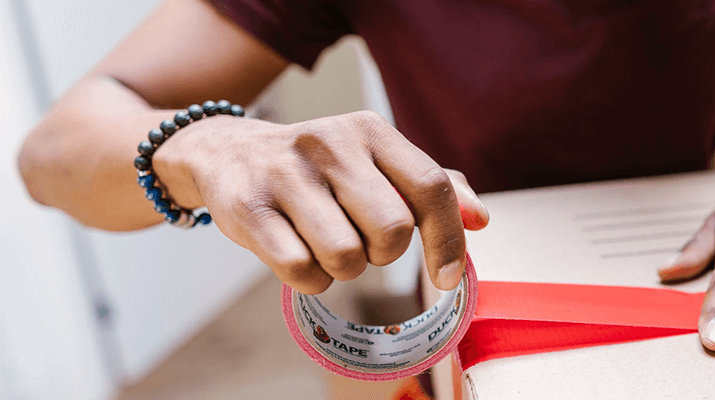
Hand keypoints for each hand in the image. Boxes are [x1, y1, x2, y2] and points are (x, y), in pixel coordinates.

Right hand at [153, 111, 488, 293]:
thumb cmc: (316, 170)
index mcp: (370, 130)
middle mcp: (331, 144)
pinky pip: (301, 271)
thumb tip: (481, 219)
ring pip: (347, 257)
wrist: (224, 153)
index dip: (448, 239)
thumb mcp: (373, 162)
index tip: (448, 277)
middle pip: (392, 231)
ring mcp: (286, 174)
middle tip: (361, 241)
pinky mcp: (248, 208)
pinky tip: (296, 252)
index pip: (431, 186)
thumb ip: (429, 187)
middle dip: (383, 254)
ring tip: (323, 244)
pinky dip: (309, 279)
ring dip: (342, 269)